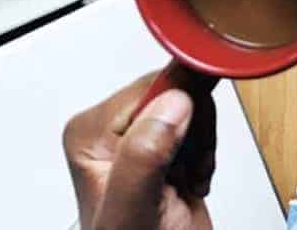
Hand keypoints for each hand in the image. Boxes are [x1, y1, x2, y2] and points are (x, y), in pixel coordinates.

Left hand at [64, 72, 216, 229]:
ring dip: (203, 144)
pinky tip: (189, 179)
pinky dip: (206, 153)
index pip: (152, 85)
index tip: (188, 143)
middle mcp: (109, 130)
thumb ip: (144, 157)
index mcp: (90, 133)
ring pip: (192, 105)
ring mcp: (136, 137)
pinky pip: (199, 123)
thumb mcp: (134, 211)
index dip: (183, 110)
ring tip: (186, 178)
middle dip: (195, 130)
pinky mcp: (161, 145)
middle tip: (184, 168)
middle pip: (176, 90)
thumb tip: (170, 105)